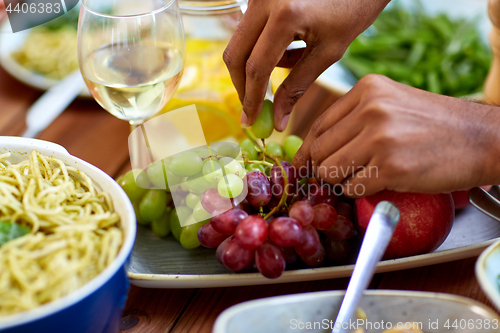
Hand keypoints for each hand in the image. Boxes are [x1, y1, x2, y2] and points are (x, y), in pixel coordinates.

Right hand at [223, 0, 389, 130]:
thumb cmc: (353, 10)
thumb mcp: (327, 53)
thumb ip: (297, 87)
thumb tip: (278, 120)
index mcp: (285, 15)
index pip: (256, 67)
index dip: (251, 99)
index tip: (251, 121)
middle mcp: (265, 0)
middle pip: (236, 54)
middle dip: (242, 85)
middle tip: (253, 107)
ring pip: (239, 42)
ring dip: (253, 65)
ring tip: (286, 69)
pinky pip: (249, 29)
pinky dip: (260, 48)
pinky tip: (288, 49)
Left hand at [293, 74, 499, 197]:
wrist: (482, 139)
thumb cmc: (436, 125)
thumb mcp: (393, 103)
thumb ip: (355, 118)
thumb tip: (316, 146)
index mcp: (368, 89)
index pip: (319, 125)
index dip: (309, 150)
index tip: (305, 164)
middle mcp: (371, 109)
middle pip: (319, 150)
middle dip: (323, 169)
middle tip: (337, 177)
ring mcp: (380, 138)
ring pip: (330, 171)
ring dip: (341, 182)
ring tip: (365, 177)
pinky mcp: (391, 167)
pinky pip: (352, 188)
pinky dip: (359, 192)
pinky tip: (379, 183)